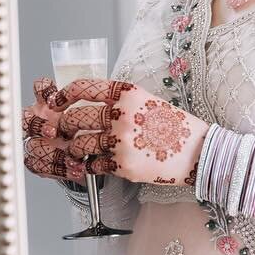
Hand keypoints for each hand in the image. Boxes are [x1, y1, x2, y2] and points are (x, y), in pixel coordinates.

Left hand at [21, 78, 207, 185]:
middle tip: (67, 133)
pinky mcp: (123, 165)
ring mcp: (121, 141)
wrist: (199, 152)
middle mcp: (122, 114)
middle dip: (65, 127)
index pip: (82, 89)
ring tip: (85, 151)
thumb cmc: (175, 127)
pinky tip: (102, 164)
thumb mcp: (148, 101)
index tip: (56, 103)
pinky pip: (92, 165)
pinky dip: (91, 166)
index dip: (63, 96)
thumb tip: (86, 105)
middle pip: (74, 119)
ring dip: (76, 149)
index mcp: (128, 94)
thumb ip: (119, 102)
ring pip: (79, 145)